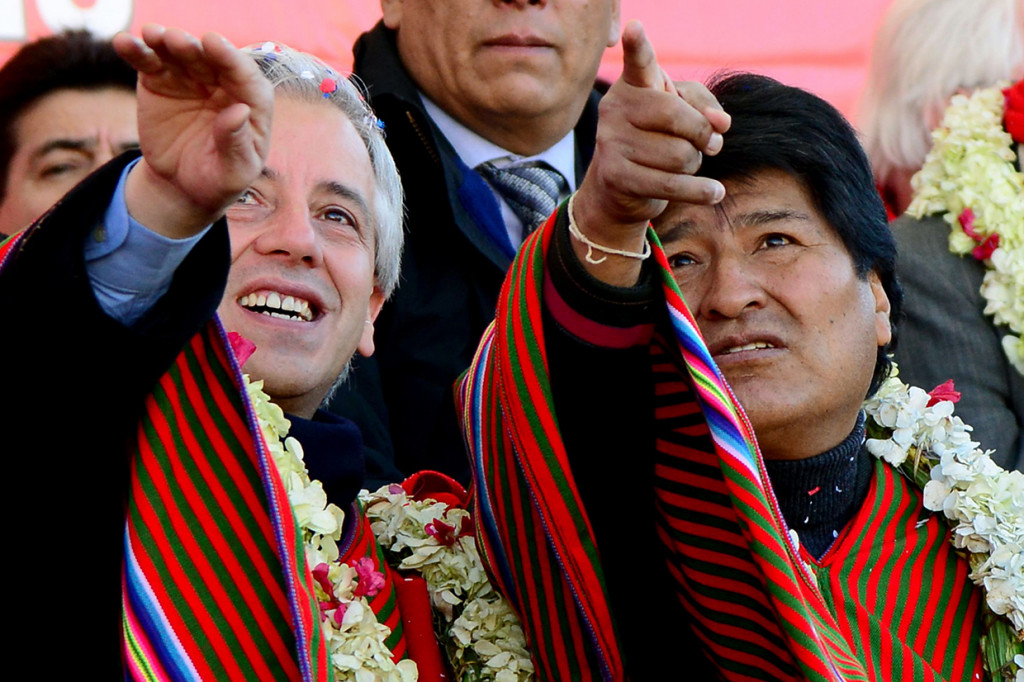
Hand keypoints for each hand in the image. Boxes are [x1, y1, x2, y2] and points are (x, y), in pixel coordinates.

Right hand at [113, 25, 272, 238]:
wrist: (183, 186)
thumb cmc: (219, 179)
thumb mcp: (234, 171)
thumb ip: (236, 143)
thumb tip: (239, 111)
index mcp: (251, 103)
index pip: (245, 76)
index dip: (230, 59)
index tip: (213, 43)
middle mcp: (223, 84)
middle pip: (210, 59)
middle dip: (194, 48)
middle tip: (176, 40)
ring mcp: (190, 79)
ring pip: (179, 54)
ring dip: (165, 42)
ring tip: (153, 35)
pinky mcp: (159, 81)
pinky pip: (148, 62)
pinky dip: (136, 51)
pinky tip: (123, 42)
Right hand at [572, 20, 729, 283]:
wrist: (619, 186)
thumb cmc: (657, 138)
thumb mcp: (684, 113)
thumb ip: (706, 107)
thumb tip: (721, 126)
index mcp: (633, 85)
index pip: (639, 62)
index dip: (638, 45)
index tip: (635, 28)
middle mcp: (615, 109)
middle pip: (678, 117)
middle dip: (703, 135)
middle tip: (709, 144)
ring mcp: (611, 143)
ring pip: (680, 156)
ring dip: (694, 164)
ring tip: (684, 165)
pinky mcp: (617, 177)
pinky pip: (672, 184)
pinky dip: (700, 190)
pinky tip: (715, 192)